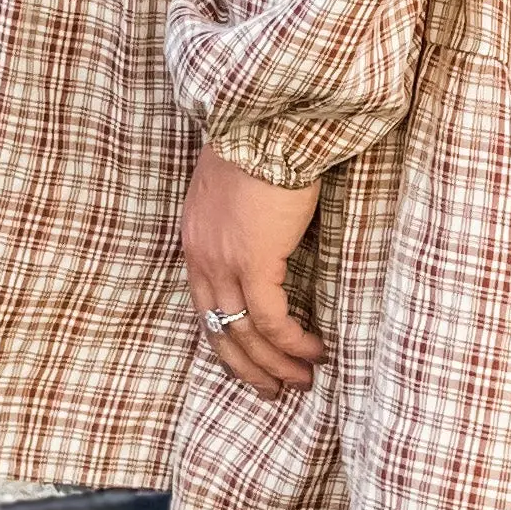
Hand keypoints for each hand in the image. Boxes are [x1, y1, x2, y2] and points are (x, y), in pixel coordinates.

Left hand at [181, 149, 325, 397]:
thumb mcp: (238, 188)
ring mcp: (224, 263)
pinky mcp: (253, 263)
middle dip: (248, 368)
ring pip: (245, 334)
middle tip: (274, 390)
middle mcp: (201, 257)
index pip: (204, 307)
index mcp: (195, 240)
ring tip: (303, 381)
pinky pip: (272, 321)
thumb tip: (267, 243)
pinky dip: (293, 343)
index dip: (228, 341)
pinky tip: (314, 352)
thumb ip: (243, 222)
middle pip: (219, 331)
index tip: (251, 363)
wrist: (268, 119)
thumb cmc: (263, 141)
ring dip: (276, 365)